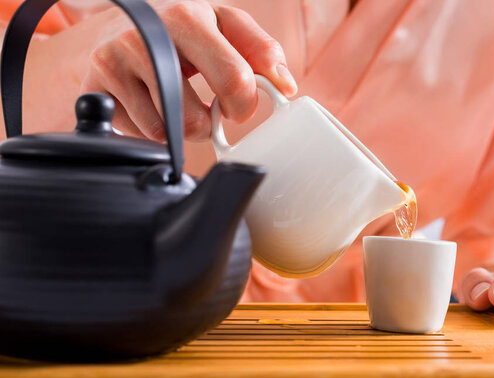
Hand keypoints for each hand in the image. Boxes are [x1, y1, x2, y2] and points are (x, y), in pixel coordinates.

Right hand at [18, 1, 296, 140]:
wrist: (121, 18)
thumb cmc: (181, 27)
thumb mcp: (224, 24)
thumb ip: (261, 51)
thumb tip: (286, 87)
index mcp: (187, 17)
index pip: (233, 79)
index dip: (243, 106)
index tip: (238, 107)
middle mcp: (146, 38)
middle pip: (192, 119)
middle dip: (207, 125)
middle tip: (205, 110)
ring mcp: (114, 61)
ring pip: (163, 133)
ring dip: (178, 130)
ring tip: (175, 103)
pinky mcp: (95, 85)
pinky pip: (135, 134)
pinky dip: (149, 130)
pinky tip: (150, 105)